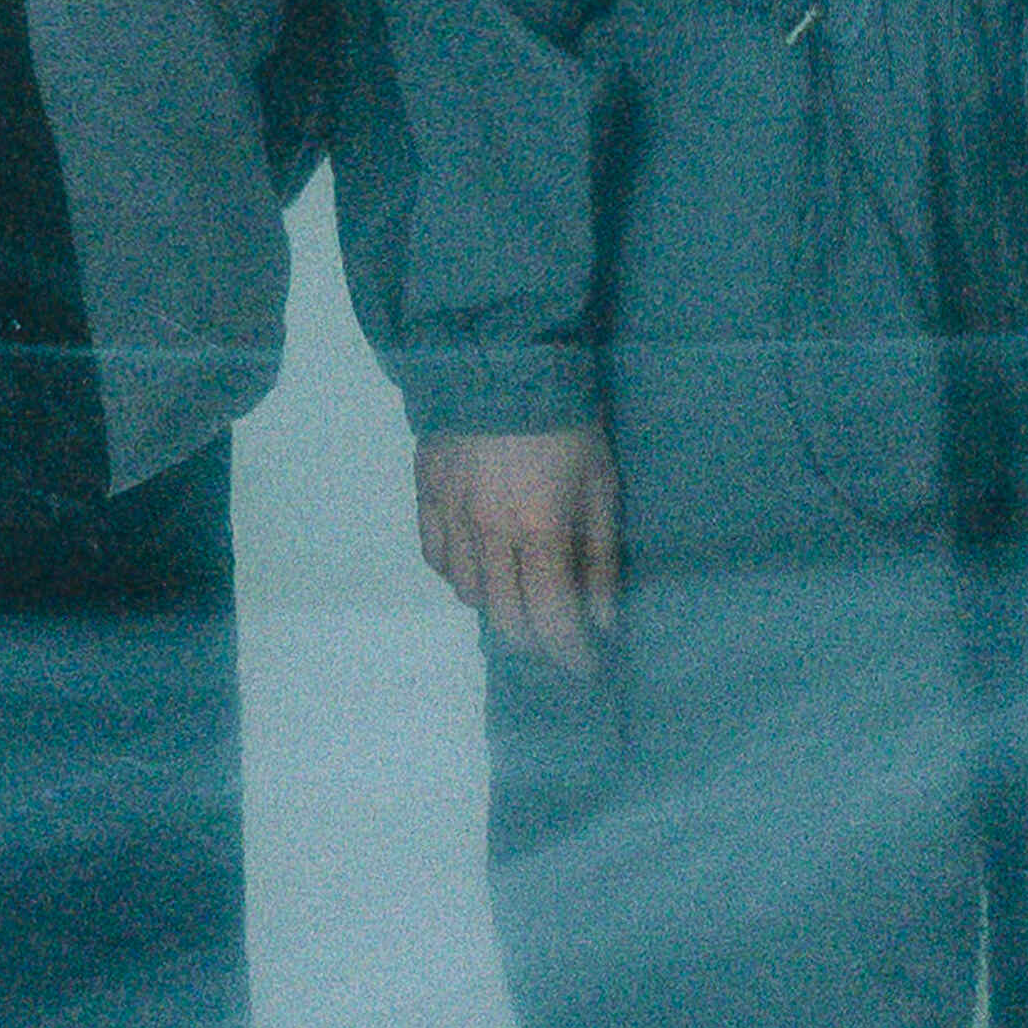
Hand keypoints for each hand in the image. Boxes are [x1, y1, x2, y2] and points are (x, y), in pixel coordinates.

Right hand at [418, 426, 621, 670]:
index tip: (588, 667)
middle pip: (505, 618)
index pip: (551, 619)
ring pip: (467, 592)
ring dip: (499, 609)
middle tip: (559, 641)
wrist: (503, 360)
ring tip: (522, 601)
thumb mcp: (602, 488)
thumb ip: (600, 558)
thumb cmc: (568, 425)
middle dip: (537, 642)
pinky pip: (436, 556)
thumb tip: (601, 620)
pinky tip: (479, 568)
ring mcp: (449, 514)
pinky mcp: (425, 493)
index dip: (571, 655)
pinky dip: (459, 575)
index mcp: (537, 531)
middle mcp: (486, 534)